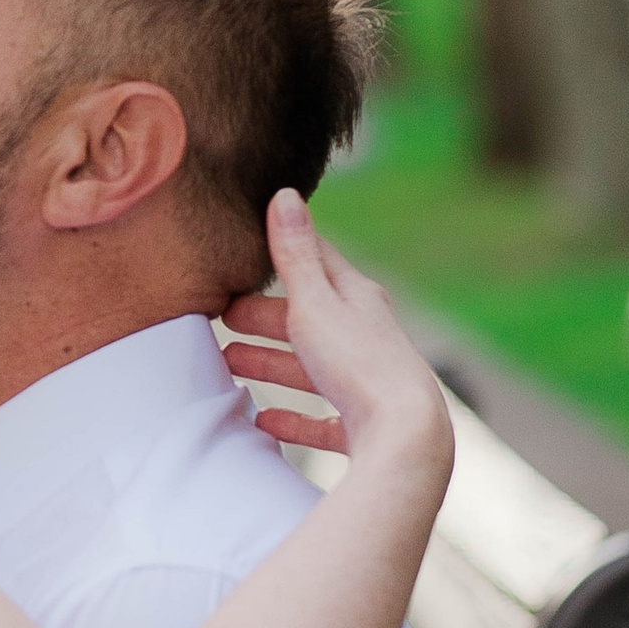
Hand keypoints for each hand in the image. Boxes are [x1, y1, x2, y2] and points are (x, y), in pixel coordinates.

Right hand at [221, 192, 449, 480]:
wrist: (404, 434)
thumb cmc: (358, 362)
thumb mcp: (315, 301)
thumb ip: (294, 255)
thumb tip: (285, 194)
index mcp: (358, 298)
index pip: (318, 263)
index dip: (283, 255)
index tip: (249, 254)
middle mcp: (366, 335)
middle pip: (309, 319)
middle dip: (266, 316)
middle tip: (224, 317)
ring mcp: (366, 381)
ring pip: (311, 367)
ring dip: (271, 363)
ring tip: (230, 364)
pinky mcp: (363, 424)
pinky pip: (321, 417)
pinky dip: (293, 416)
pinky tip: (265, 419)